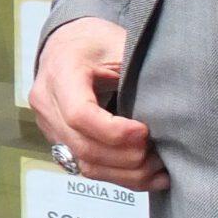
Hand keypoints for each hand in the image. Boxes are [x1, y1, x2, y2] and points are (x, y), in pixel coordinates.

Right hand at [28, 17, 167, 191]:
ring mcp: (49, 127)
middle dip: (126, 156)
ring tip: (158, 167)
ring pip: (85, 165)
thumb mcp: (118, 44)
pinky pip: (87, 168)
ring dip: (126, 173)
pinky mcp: (60, 142)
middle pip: (83, 146)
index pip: (79, 115)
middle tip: (159, 152)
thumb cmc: (94, 42)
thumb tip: (171, 106)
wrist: (67, 45)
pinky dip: (120, 176)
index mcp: (59, 74)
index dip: (115, 132)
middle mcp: (46, 105)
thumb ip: (137, 73)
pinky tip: (148, 175)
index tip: (145, 131)